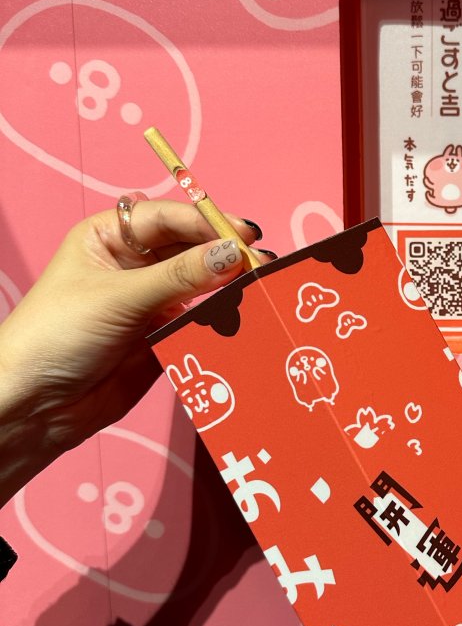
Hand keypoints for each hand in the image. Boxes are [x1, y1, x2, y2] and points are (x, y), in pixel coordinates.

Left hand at [0, 198, 270, 502]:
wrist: (35, 407)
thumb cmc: (58, 334)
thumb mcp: (119, 297)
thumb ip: (181, 276)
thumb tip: (235, 253)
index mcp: (111, 237)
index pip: (169, 218)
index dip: (207, 223)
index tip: (244, 236)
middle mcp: (133, 264)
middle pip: (191, 249)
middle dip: (224, 255)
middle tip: (262, 265)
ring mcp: (150, 302)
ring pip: (200, 285)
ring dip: (228, 288)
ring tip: (260, 290)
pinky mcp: (163, 338)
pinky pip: (200, 322)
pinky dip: (221, 321)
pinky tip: (244, 319)